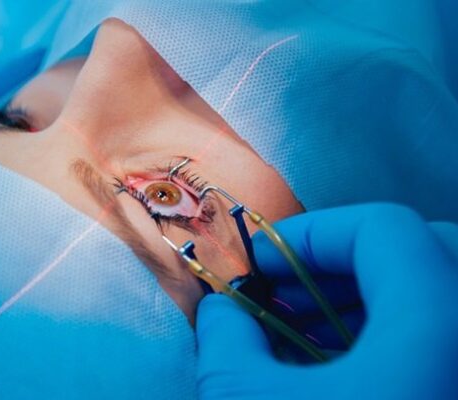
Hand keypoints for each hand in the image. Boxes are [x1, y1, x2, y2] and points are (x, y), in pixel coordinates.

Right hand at [196, 204, 457, 399]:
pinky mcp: (452, 390)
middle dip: (339, 265)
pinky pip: (435, 344)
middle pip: (418, 255)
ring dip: (358, 303)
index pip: (383, 227)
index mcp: (438, 325)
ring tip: (301, 333)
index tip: (263, 262)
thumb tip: (222, 312)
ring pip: (431, 301)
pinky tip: (331, 368)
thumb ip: (227, 340)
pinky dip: (383, 341)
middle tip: (287, 292)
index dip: (312, 233)